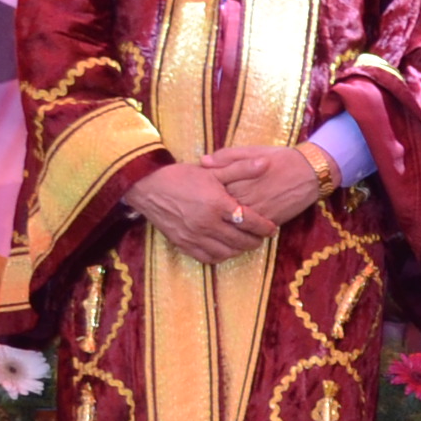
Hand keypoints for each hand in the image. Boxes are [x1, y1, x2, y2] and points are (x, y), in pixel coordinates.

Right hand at [123, 161, 273, 262]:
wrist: (148, 186)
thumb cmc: (182, 176)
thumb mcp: (213, 170)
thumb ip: (241, 168)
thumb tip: (266, 163)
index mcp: (217, 204)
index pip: (249, 221)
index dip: (265, 227)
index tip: (272, 228)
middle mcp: (206, 223)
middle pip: (241, 240)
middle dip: (255, 240)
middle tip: (261, 236)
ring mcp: (193, 236)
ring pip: (226, 252)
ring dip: (239, 250)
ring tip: (245, 242)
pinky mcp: (182, 244)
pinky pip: (207, 257)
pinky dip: (220, 255)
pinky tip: (225, 248)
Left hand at [204, 144, 330, 232]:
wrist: (311, 172)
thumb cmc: (280, 158)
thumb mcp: (252, 151)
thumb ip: (226, 156)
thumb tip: (202, 162)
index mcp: (236, 181)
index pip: (211, 192)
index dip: (202, 194)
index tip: (196, 195)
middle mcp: (244, 199)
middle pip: (218, 211)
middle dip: (209, 213)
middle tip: (199, 214)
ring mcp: (256, 213)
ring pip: (232, 225)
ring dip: (222, 226)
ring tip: (214, 225)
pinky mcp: (268, 222)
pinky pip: (249, 232)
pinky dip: (240, 232)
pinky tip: (233, 231)